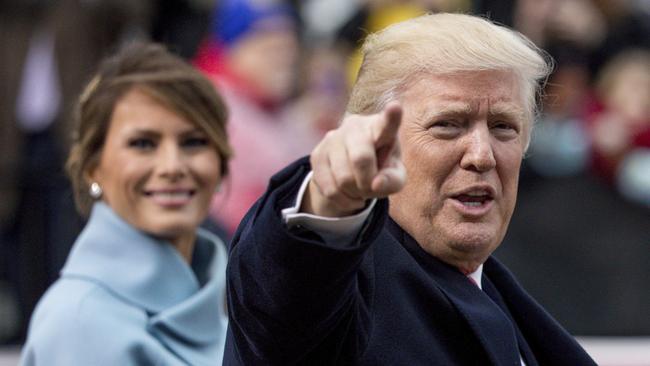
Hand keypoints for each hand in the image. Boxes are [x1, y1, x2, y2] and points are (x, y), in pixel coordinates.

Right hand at [301, 102, 405, 216]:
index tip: (395, 107)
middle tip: (371, 186)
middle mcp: (354, 126)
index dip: (391, 116)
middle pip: (360, 159)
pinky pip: (329, 188)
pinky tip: (347, 194)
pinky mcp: (317, 154)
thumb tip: (375, 184)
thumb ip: (392, 180)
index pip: (386, 123)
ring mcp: (332, 137)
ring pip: (343, 178)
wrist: (353, 171)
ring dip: (354, 193)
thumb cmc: (382, 169)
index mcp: (380, 127)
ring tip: (359, 189)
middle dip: (367, 182)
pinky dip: (342, 199)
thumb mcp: (395, 177)